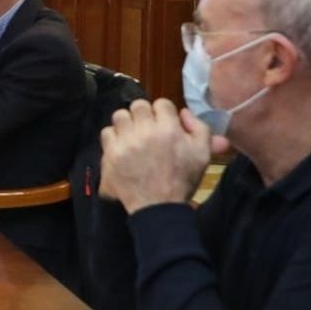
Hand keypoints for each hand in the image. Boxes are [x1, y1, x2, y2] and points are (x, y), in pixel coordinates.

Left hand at [98, 98, 223, 213]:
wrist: (158, 207)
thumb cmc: (182, 180)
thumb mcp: (203, 154)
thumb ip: (199, 127)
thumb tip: (184, 112)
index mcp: (169, 129)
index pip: (161, 103)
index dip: (164, 112)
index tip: (164, 123)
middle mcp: (146, 131)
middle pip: (138, 105)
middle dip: (144, 114)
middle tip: (147, 127)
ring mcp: (126, 142)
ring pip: (120, 116)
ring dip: (127, 123)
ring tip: (132, 134)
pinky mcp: (111, 153)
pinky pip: (107, 132)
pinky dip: (114, 137)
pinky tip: (122, 146)